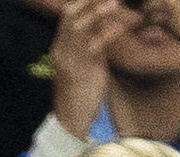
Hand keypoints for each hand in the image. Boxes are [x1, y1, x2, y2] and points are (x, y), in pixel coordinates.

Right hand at [49, 0, 128, 141]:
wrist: (71, 120)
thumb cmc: (81, 90)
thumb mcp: (84, 62)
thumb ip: (92, 43)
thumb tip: (108, 24)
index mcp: (61, 46)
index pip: (67, 14)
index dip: (83, 1)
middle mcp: (62, 50)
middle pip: (72, 16)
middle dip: (91, 2)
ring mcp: (70, 60)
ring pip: (79, 28)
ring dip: (98, 13)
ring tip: (116, 3)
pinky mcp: (82, 71)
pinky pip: (92, 48)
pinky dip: (105, 35)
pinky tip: (118, 27)